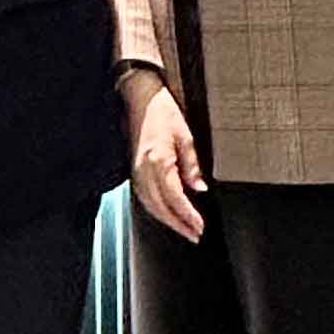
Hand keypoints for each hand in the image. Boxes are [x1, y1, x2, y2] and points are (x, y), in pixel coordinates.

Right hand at [124, 72, 206, 241]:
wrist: (140, 98)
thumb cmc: (162, 112)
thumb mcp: (185, 137)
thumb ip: (192, 167)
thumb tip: (199, 189)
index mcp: (159, 162)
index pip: (175, 199)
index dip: (188, 216)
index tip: (200, 227)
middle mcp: (144, 170)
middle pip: (161, 208)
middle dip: (178, 225)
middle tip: (194, 235)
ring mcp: (136, 171)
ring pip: (150, 206)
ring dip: (167, 221)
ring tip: (183, 229)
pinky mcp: (133, 169)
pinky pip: (143, 197)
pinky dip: (156, 209)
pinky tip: (166, 213)